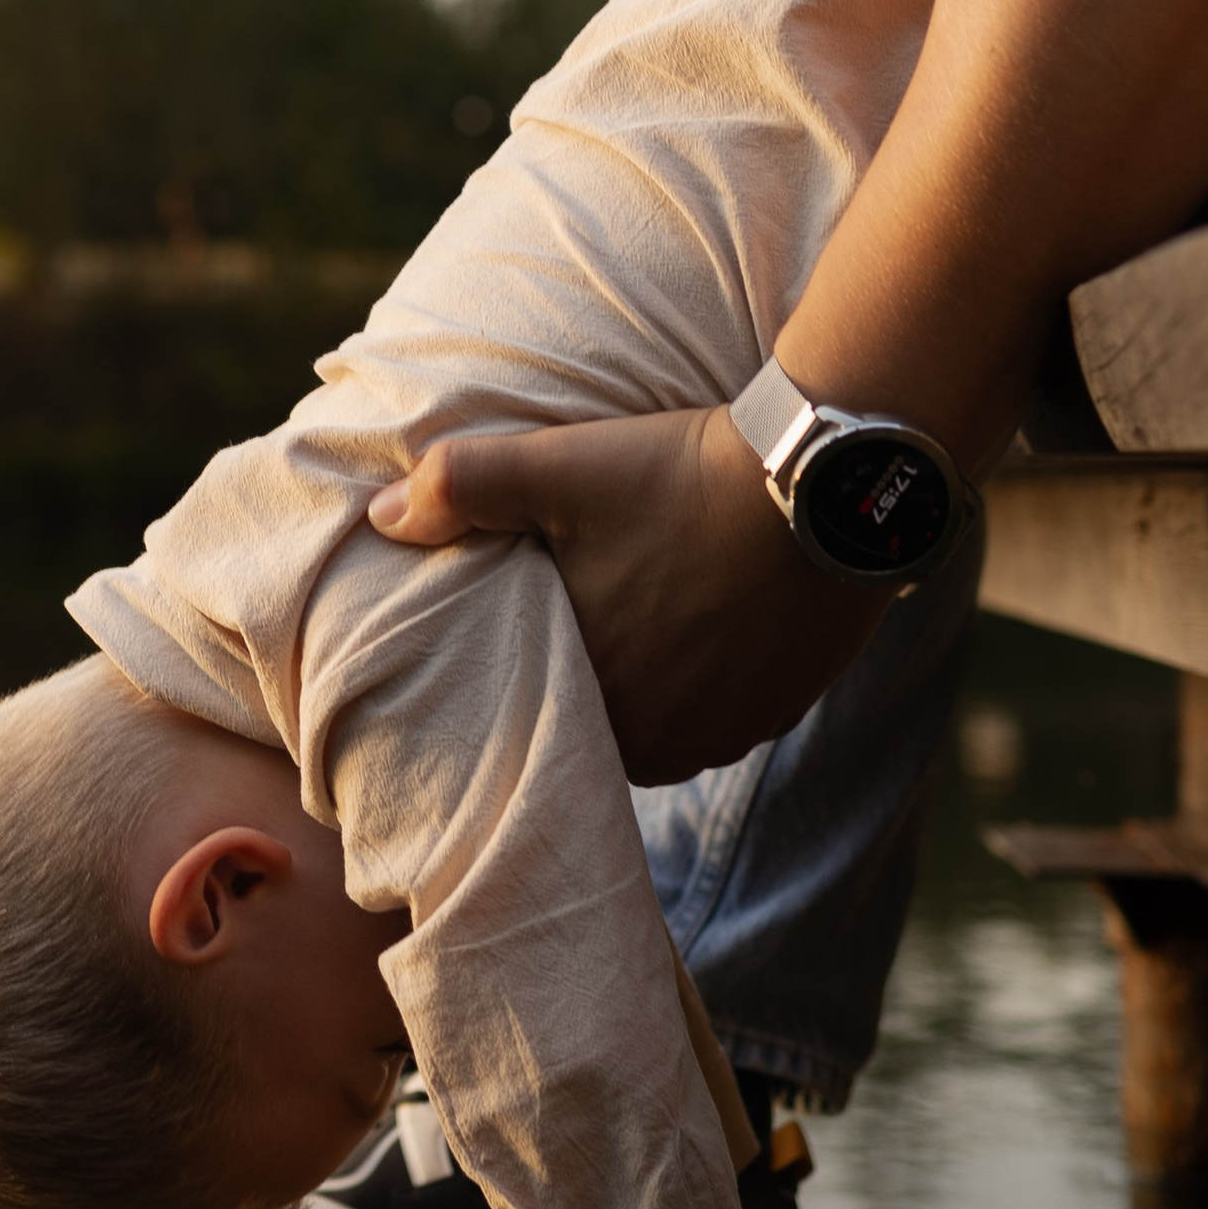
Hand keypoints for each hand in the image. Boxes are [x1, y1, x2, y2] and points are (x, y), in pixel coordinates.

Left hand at [369, 402, 881, 784]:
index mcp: (597, 702)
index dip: (528, 675)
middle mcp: (666, 741)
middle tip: (586, 616)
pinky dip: (714, 676)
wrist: (828, 478)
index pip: (536, 718)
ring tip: (646, 614)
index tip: (528, 630)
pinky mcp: (789, 707)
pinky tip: (709, 619)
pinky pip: (730, 712)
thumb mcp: (557, 466)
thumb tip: (379, 516)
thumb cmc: (681, 477)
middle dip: (592, 681)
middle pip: (603, 725)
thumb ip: (458, 488)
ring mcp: (734, 730)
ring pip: (668, 724)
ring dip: (653, 684)